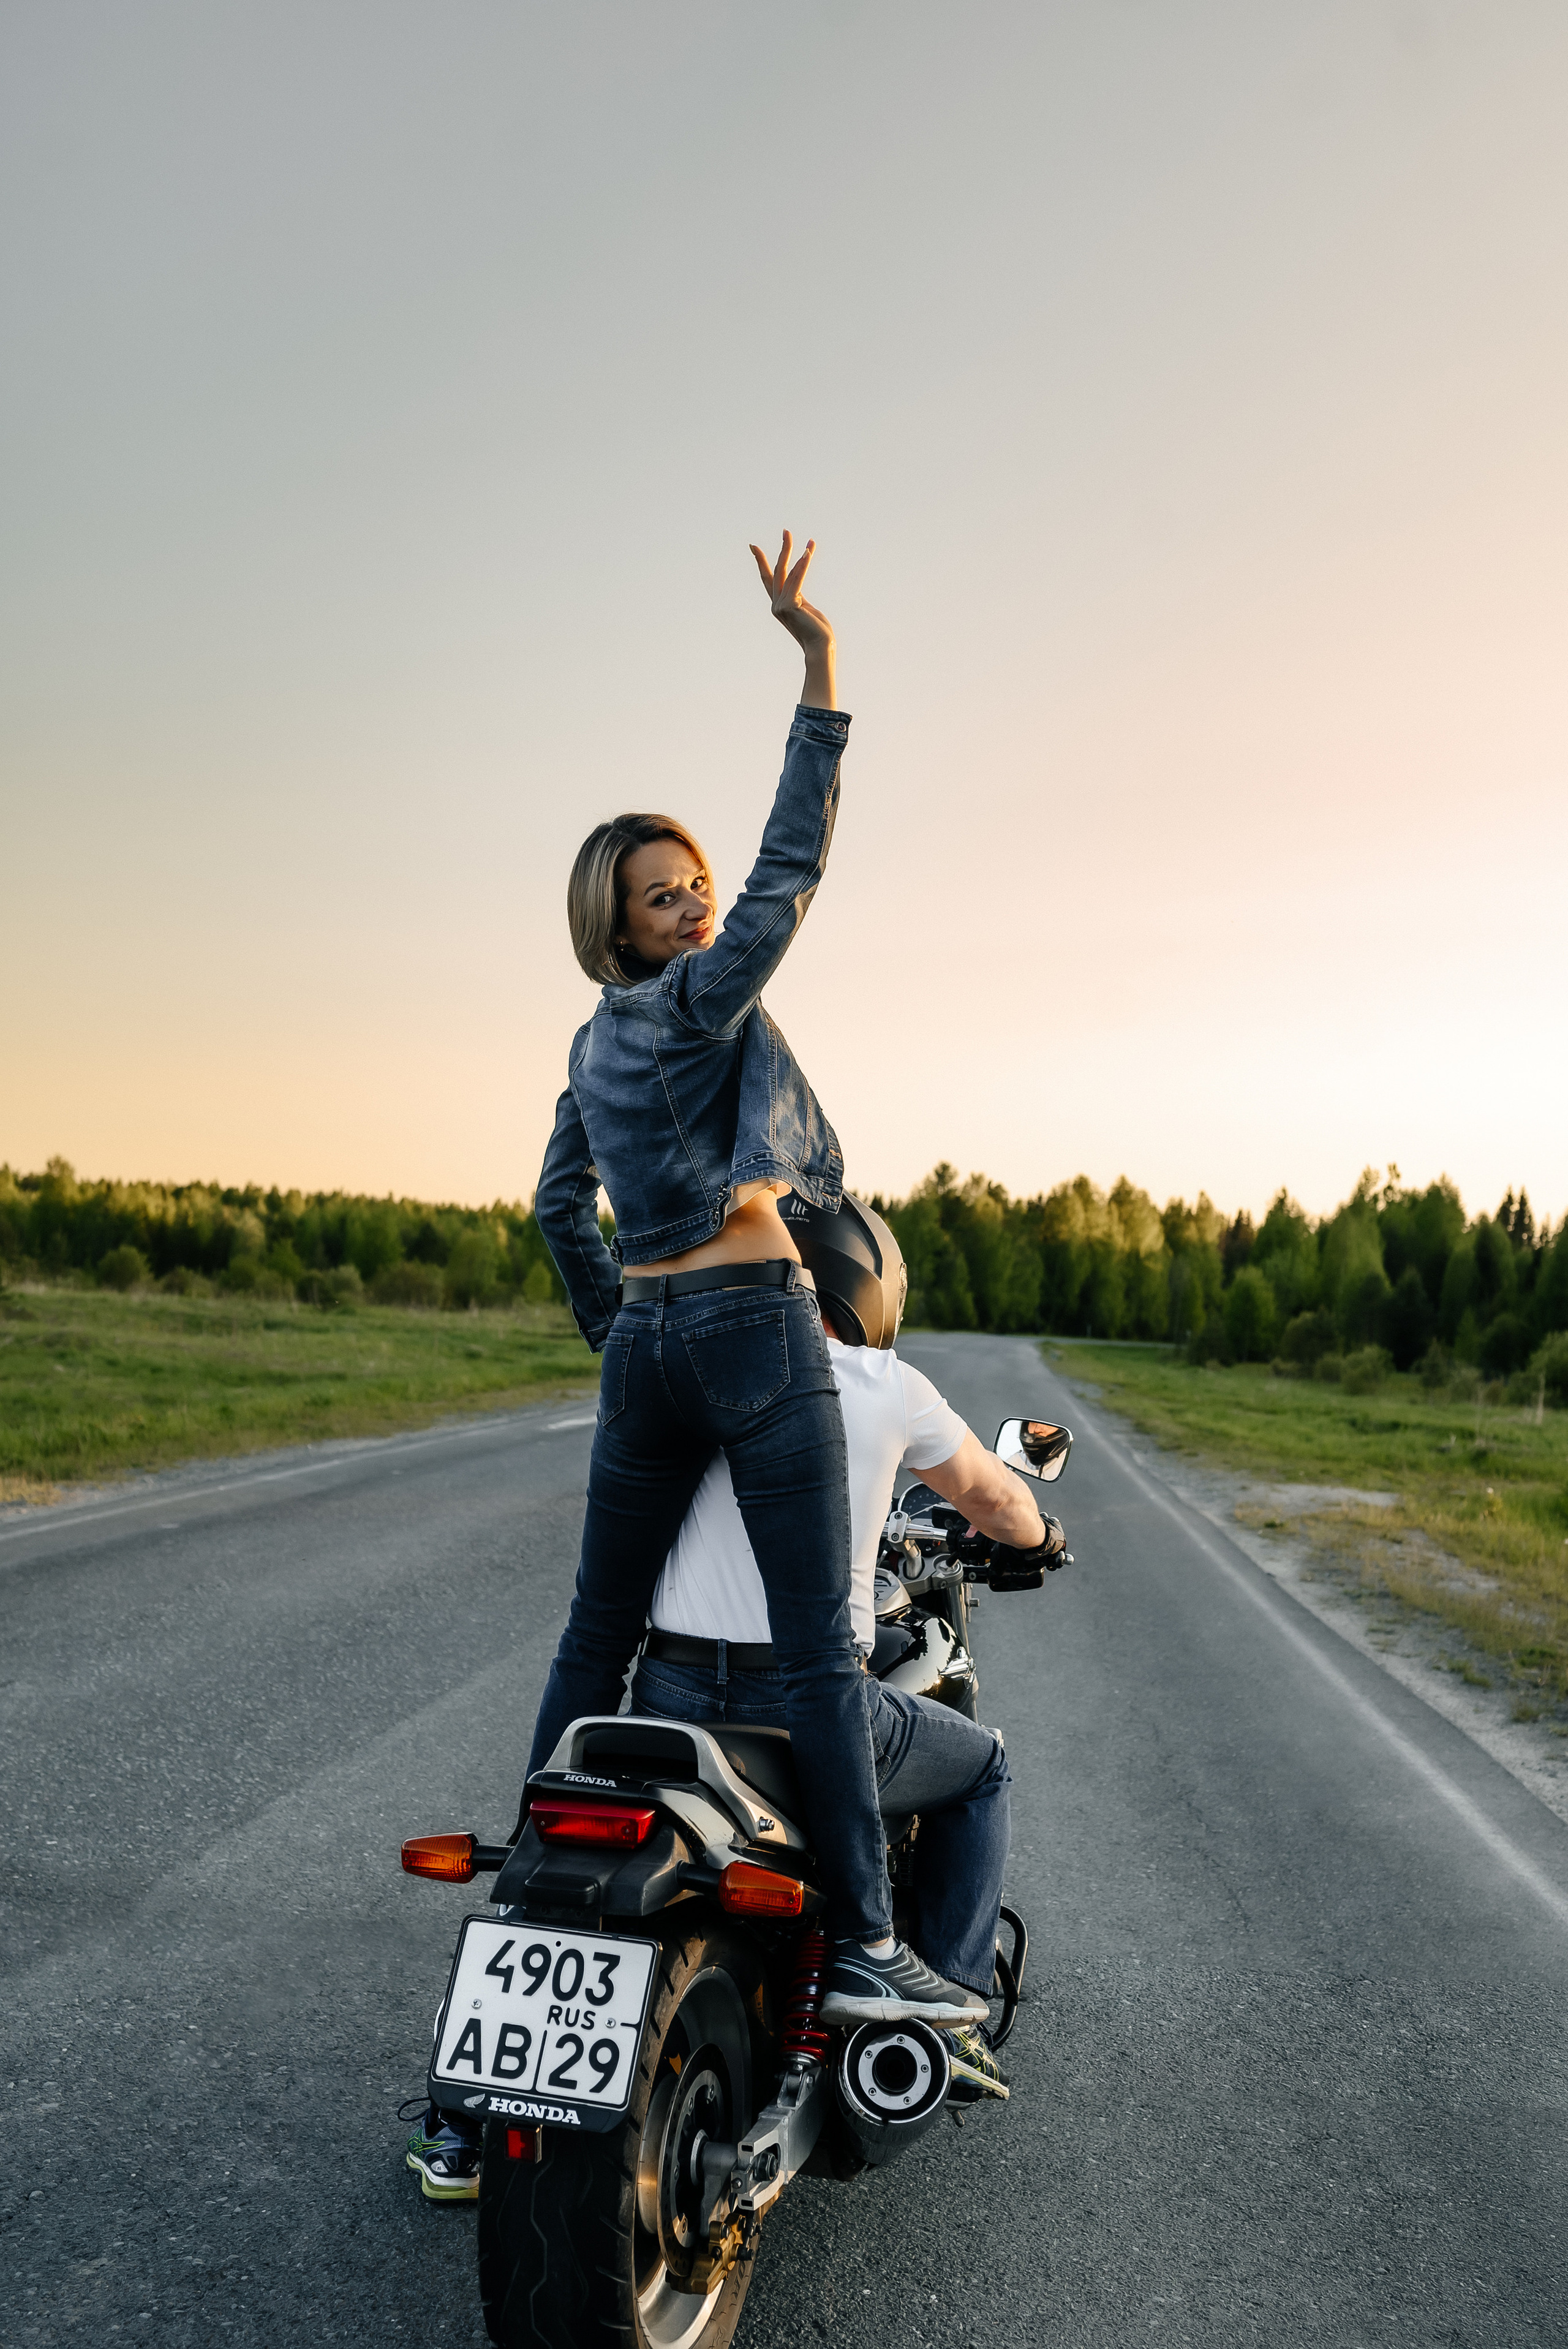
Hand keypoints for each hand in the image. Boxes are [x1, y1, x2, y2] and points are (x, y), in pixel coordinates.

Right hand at [749, 531, 835, 707]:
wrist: (821, 647)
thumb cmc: (818, 631)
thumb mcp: (806, 609)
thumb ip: (799, 596)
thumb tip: (798, 588)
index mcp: (779, 605)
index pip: (768, 579)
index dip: (761, 562)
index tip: (753, 546)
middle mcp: (777, 605)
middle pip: (777, 572)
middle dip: (783, 550)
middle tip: (786, 531)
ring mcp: (782, 606)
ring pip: (789, 574)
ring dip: (799, 555)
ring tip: (810, 542)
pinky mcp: (791, 605)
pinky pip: (797, 579)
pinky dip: (803, 565)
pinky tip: (808, 552)